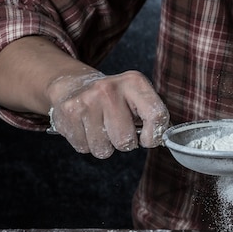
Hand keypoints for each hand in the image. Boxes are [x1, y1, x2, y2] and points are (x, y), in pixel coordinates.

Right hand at [47, 70, 169, 157]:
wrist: (74, 84)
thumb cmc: (114, 99)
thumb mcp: (138, 98)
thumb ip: (154, 117)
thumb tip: (164, 139)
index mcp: (134, 82)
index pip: (156, 116)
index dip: (154, 136)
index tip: (148, 138)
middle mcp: (109, 88)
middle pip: (125, 140)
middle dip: (125, 143)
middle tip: (119, 129)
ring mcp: (87, 100)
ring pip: (104, 149)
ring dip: (105, 146)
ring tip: (102, 128)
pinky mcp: (69, 112)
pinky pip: (84, 148)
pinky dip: (87, 144)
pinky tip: (87, 128)